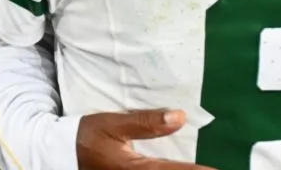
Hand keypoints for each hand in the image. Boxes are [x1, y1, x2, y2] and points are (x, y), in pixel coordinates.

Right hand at [77, 109, 215, 169]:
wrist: (61, 154)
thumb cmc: (88, 137)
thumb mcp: (113, 124)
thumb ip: (146, 122)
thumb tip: (180, 116)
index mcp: (137, 169)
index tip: (219, 169)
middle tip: (218, 167)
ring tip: (204, 168)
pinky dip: (172, 169)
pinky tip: (184, 167)